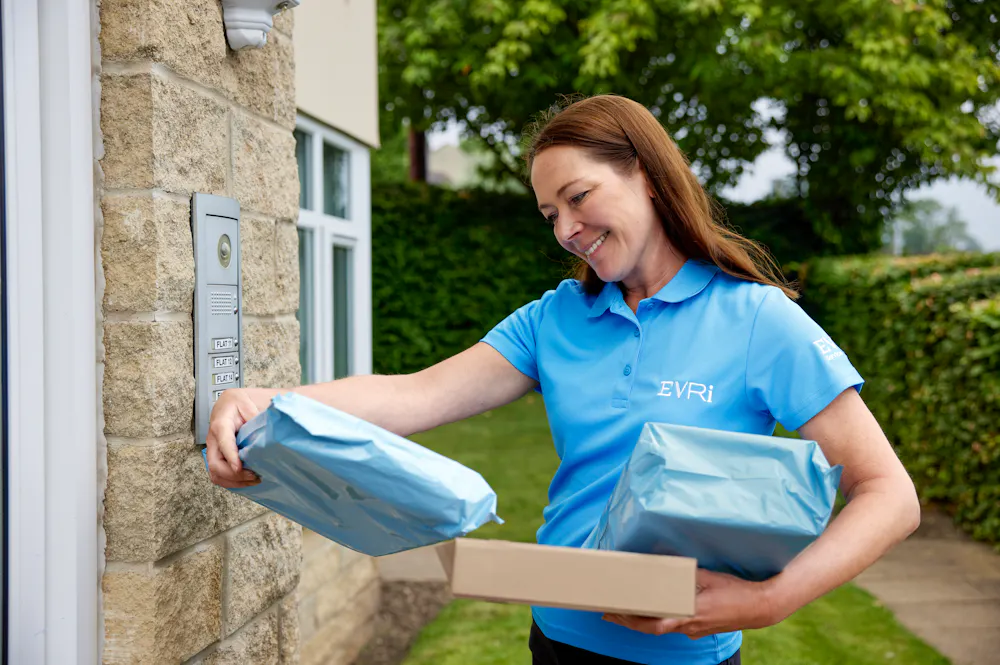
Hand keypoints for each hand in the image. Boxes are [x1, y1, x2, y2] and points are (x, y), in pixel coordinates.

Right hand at [206, 388, 261, 488]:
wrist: (229, 403)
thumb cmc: (239, 402)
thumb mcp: (248, 403)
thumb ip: (253, 416)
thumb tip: (261, 434)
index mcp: (221, 423)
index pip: (223, 441)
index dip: (231, 456)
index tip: (240, 467)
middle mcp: (213, 439)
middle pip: (215, 464)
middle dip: (234, 474)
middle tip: (254, 475)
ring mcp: (214, 450)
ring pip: (215, 473)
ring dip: (233, 481)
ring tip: (253, 480)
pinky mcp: (217, 456)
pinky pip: (219, 474)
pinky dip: (232, 481)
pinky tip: (246, 480)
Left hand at [602, 569, 781, 638]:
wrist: (761, 607)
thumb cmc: (735, 591)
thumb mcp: (708, 577)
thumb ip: (685, 575)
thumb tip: (665, 567)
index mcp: (689, 614)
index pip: (652, 623)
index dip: (630, 620)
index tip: (613, 613)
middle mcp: (689, 626)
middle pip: (651, 628)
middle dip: (628, 621)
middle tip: (609, 613)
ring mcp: (695, 630)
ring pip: (661, 628)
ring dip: (642, 621)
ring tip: (624, 611)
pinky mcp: (700, 628)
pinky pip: (674, 626)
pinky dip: (658, 620)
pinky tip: (653, 611)